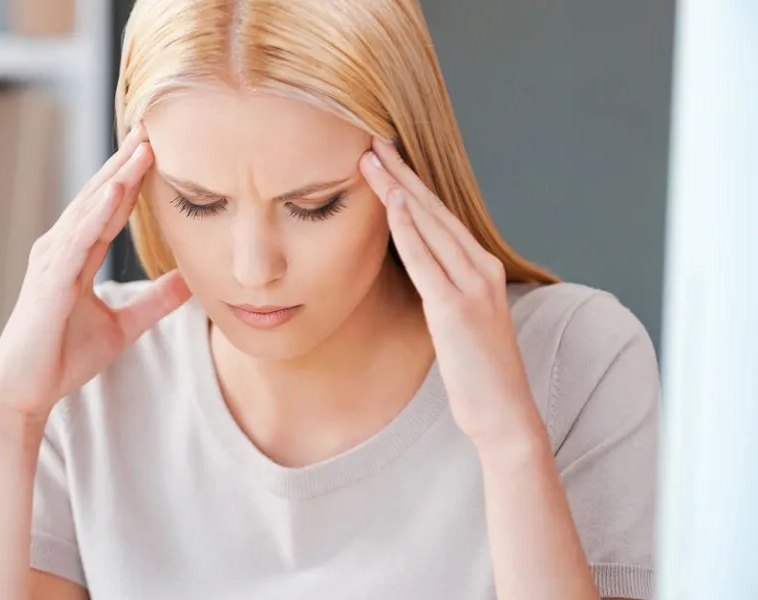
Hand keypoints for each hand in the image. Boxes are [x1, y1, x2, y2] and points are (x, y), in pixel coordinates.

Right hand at [0, 124, 191, 424]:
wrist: (26, 391)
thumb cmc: (62, 357)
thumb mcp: (123, 326)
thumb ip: (156, 301)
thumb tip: (192, 280)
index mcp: (75, 255)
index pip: (109, 206)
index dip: (132, 174)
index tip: (156, 143)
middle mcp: (60, 249)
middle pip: (99, 196)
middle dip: (125, 160)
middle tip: (152, 124)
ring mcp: (51, 262)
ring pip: (90, 209)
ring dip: (117, 176)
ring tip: (143, 146)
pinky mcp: (50, 281)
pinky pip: (78, 240)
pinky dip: (97, 213)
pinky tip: (117, 189)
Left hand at [358, 137, 545, 451]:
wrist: (503, 412)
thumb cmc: (476, 371)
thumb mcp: (458, 319)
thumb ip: (443, 288)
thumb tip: (415, 270)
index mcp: (481, 267)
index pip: (439, 216)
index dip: (410, 183)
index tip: (385, 157)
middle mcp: (480, 267)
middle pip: (432, 209)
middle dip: (400, 173)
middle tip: (371, 141)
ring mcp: (471, 286)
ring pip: (427, 226)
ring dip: (397, 190)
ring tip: (370, 160)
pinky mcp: (455, 308)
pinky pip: (426, 260)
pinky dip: (408, 230)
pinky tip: (391, 204)